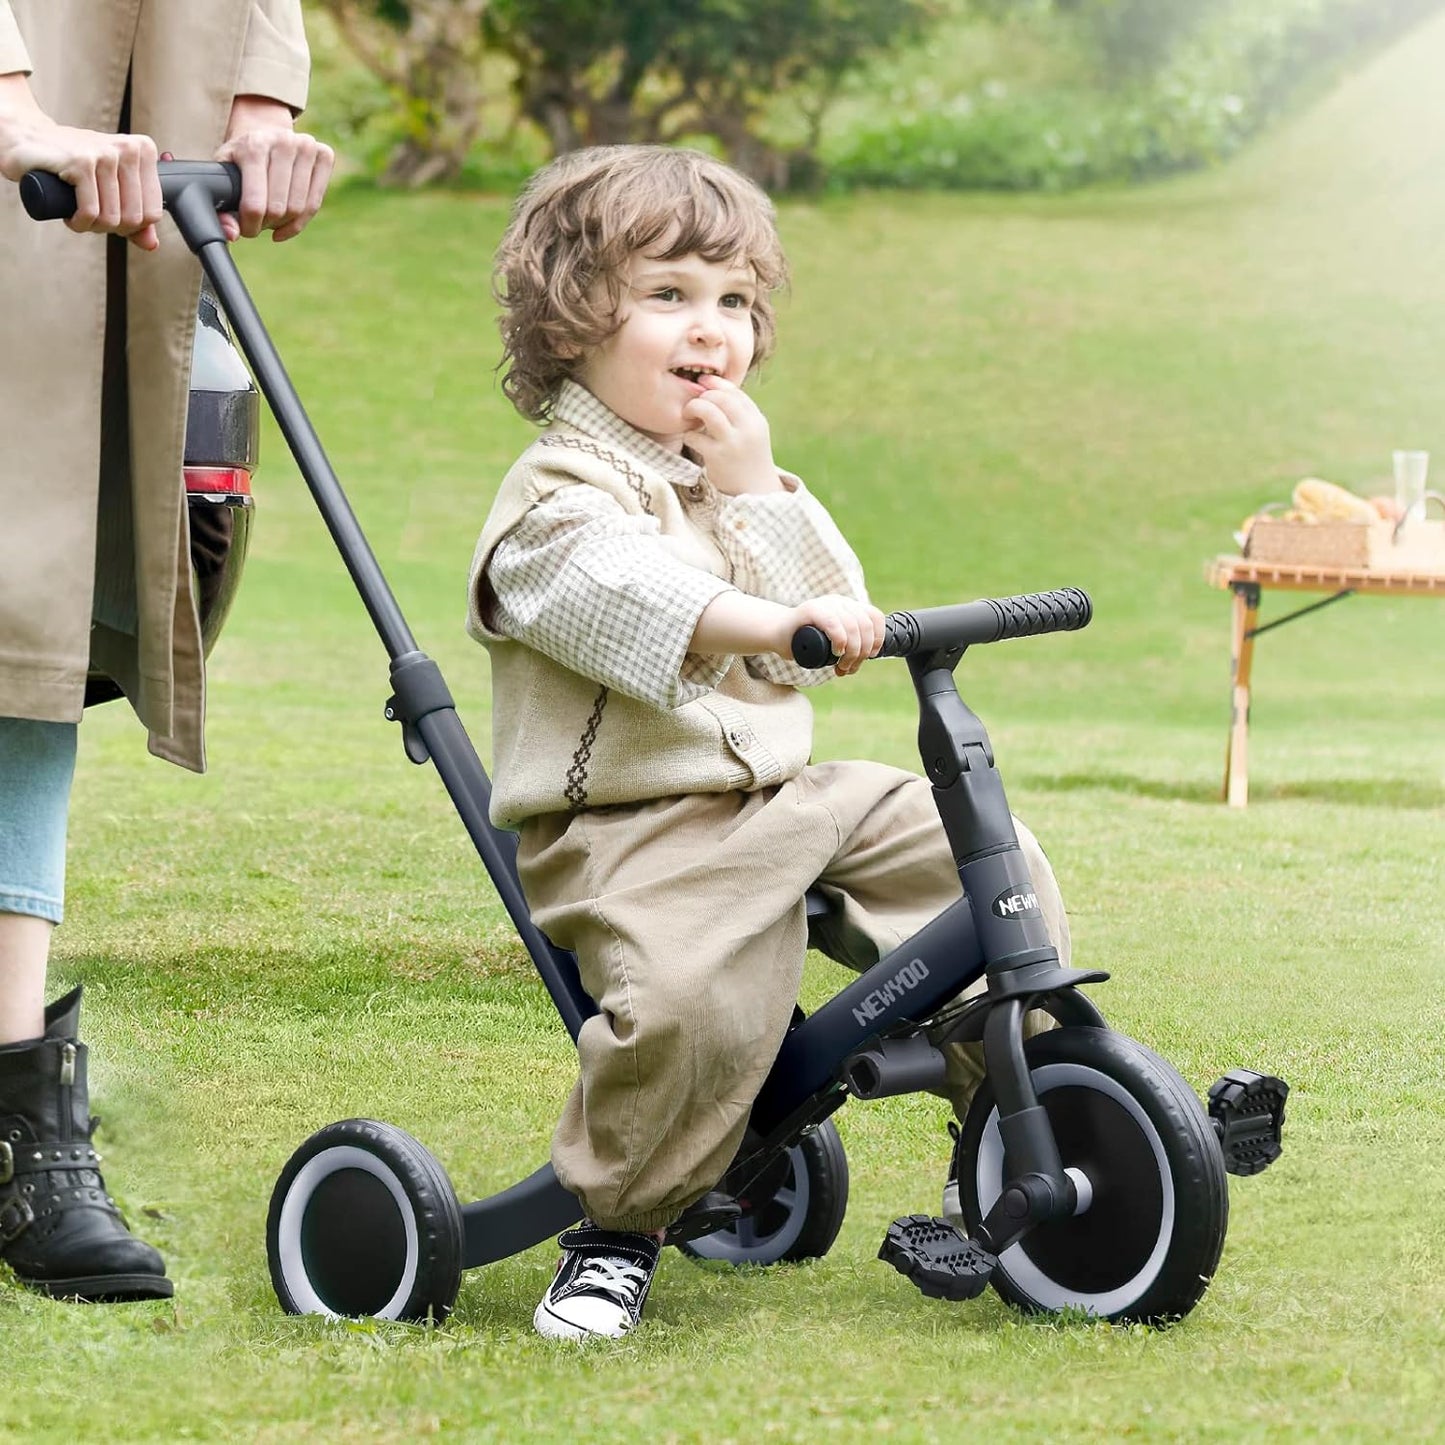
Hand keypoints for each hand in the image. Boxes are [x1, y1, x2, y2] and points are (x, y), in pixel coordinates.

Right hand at [0, 77, 161, 248]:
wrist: (29, 140)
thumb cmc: (73, 164)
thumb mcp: (111, 188)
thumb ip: (137, 216)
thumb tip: (152, 244)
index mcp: (143, 151)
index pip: (153, 213)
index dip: (132, 226)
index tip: (112, 216)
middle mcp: (128, 149)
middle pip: (134, 219)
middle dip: (111, 228)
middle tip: (92, 216)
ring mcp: (105, 154)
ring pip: (112, 218)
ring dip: (92, 227)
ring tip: (80, 214)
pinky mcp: (81, 162)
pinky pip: (90, 213)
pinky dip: (79, 223)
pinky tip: (70, 216)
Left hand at [214, 96, 332, 242]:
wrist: (264, 131)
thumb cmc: (241, 159)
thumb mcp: (223, 177)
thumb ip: (222, 210)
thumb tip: (232, 234)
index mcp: (254, 145)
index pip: (256, 204)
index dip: (250, 225)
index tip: (246, 228)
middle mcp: (283, 141)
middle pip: (279, 209)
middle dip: (267, 224)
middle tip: (260, 222)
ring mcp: (307, 146)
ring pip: (298, 209)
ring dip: (284, 223)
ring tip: (272, 219)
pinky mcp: (325, 154)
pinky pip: (314, 204)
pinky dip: (301, 221)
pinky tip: (289, 223)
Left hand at [681, 374, 780, 494]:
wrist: (757, 491)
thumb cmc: (749, 459)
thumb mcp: (752, 433)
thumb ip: (738, 414)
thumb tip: (711, 390)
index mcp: (756, 420)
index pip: (735, 392)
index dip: (715, 383)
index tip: (702, 382)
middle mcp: (747, 428)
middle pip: (721, 397)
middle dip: (703, 396)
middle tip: (693, 404)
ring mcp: (733, 442)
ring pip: (708, 411)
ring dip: (693, 408)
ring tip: (688, 415)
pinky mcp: (718, 457)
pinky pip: (695, 436)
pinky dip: (689, 434)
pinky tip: (691, 438)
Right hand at [782, 594, 886, 675]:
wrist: (776, 635)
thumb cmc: (804, 642)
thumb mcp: (833, 641)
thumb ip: (850, 643)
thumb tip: (868, 656)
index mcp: (848, 606)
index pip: (874, 617)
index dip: (878, 638)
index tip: (871, 655)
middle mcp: (839, 601)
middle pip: (865, 625)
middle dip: (862, 652)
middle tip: (849, 668)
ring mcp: (825, 603)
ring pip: (853, 626)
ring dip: (852, 652)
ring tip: (841, 666)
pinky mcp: (811, 609)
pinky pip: (834, 623)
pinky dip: (840, 640)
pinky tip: (836, 652)